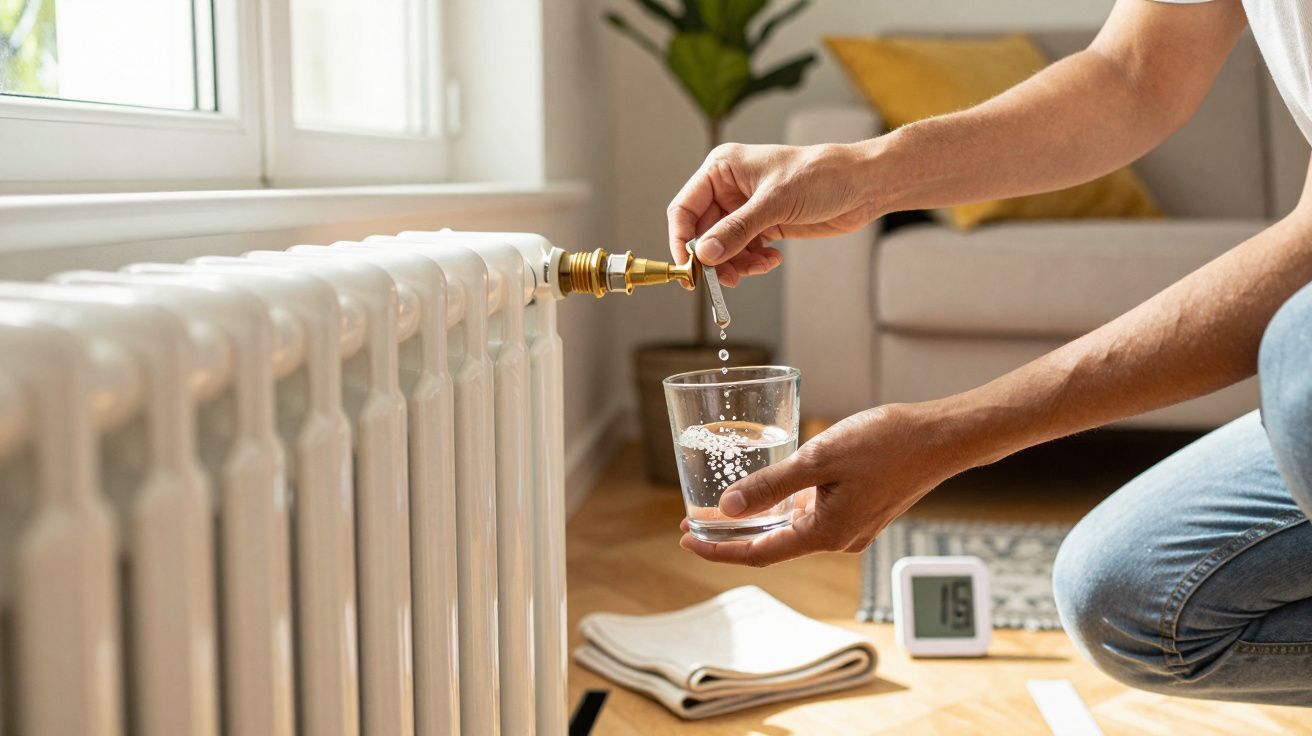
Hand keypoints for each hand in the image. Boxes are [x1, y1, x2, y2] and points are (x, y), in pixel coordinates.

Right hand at [667, 141, 880, 285]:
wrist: (862, 185)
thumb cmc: (821, 175)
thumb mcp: (774, 203)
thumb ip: (736, 230)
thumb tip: (704, 255)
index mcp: (722, 169)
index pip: (685, 208)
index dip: (682, 239)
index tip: (689, 267)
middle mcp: (729, 188)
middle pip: (703, 233)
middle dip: (714, 257)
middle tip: (726, 279)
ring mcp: (746, 208)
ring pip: (723, 247)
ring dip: (736, 263)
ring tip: (758, 267)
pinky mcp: (764, 225)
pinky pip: (744, 251)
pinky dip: (754, 262)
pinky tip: (772, 259)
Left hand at [679, 404, 967, 566]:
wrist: (941, 438)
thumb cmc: (886, 442)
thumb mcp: (818, 458)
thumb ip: (771, 486)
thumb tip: (727, 510)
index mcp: (824, 533)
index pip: (757, 553)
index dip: (717, 550)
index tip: (685, 540)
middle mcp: (837, 539)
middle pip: (770, 545)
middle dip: (729, 536)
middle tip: (692, 522)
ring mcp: (851, 527)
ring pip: (791, 529)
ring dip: (756, 520)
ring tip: (721, 506)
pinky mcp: (861, 511)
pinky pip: (812, 517)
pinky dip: (784, 509)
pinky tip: (771, 491)